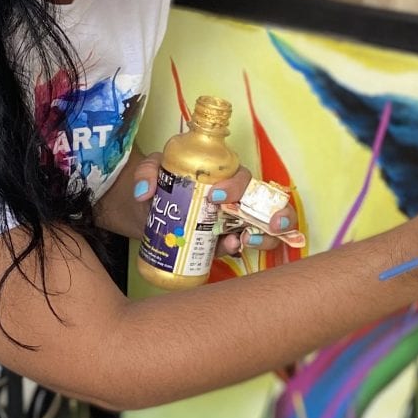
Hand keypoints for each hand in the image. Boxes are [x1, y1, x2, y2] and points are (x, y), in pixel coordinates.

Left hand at [129, 153, 300, 256]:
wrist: (147, 213)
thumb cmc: (160, 186)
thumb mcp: (153, 170)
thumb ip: (147, 172)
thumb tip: (144, 191)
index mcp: (224, 176)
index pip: (241, 177)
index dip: (235, 186)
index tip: (215, 197)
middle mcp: (236, 198)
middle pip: (264, 203)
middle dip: (272, 213)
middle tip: (254, 224)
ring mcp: (235, 222)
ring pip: (265, 227)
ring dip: (267, 235)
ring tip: (250, 240)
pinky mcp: (226, 242)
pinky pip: (244, 245)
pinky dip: (245, 248)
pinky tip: (235, 247)